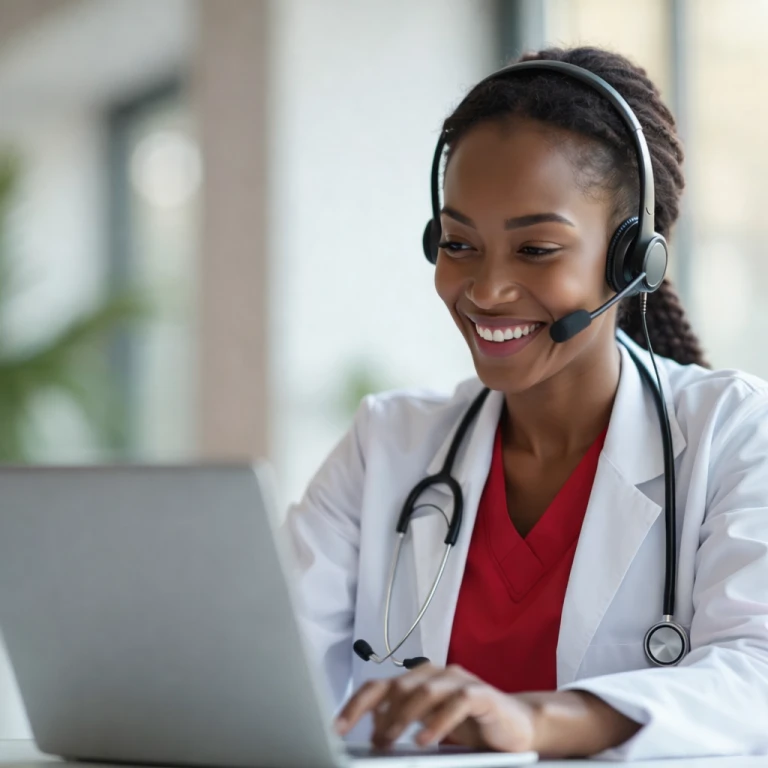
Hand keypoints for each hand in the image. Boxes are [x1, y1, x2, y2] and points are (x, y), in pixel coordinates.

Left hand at [334, 663, 536, 751]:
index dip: (357, 704)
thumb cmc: (471, 726)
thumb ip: (405, 721)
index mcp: (420, 678)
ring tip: (391, 740)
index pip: (381, 685)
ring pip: (425, 690)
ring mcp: (460, 681)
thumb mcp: (430, 725)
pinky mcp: (482, 694)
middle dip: (379, 713)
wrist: (518, 726)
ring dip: (404, 716)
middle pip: (399, 685)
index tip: (338, 727)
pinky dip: (438, 721)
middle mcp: (437, 673)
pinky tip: (424, 739)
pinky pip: (458, 703)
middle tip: (370, 740)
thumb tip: (372, 731)